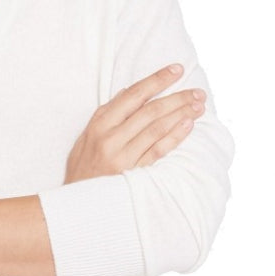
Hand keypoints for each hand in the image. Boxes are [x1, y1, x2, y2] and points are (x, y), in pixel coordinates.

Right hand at [64, 64, 205, 183]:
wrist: (76, 205)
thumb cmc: (83, 170)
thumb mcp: (86, 138)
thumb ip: (106, 116)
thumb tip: (126, 93)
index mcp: (99, 124)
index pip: (132, 95)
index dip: (156, 80)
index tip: (176, 70)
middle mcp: (110, 138)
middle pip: (149, 110)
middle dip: (176, 97)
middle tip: (197, 90)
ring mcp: (122, 156)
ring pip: (156, 128)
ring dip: (180, 114)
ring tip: (198, 105)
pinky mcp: (132, 174)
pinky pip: (157, 151)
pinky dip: (174, 137)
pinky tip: (188, 126)